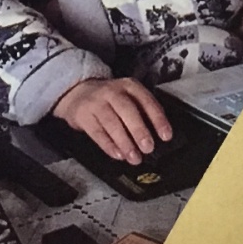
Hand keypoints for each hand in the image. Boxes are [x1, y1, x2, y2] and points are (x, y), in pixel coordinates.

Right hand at [52, 78, 173, 163]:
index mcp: (129, 86)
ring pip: (112, 123)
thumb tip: (157, 135)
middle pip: (127, 110)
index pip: (146, 101)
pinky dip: (108, 145)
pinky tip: (118, 155)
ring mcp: (96, 103)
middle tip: (148, 148)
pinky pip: (97, 132)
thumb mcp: (127, 97)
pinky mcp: (83, 116)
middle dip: (139, 130)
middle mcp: (113, 91)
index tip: (166, 136)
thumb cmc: (110, 100)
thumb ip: (142, 111)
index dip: (157, 119)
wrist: (77, 92)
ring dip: (125, 142)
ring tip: (134, 157)